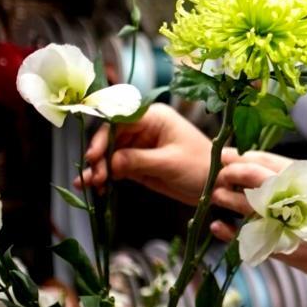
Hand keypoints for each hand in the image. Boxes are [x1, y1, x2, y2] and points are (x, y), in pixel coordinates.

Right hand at [76, 104, 237, 205]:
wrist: (218, 184)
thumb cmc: (202, 166)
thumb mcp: (169, 163)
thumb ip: (138, 160)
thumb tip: (110, 161)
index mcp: (155, 117)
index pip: (120, 121)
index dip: (103, 138)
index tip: (93, 156)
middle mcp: (145, 128)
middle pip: (111, 139)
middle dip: (99, 158)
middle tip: (92, 177)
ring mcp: (141, 146)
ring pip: (111, 155)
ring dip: (98, 169)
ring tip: (88, 186)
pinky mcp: (139, 164)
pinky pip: (117, 168)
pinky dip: (106, 177)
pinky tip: (97, 189)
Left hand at [209, 160, 306, 286]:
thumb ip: (293, 181)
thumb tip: (259, 169)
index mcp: (305, 179)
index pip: (265, 160)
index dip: (240, 157)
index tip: (223, 156)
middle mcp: (294, 195)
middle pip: (252, 177)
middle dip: (230, 174)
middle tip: (219, 176)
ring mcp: (285, 220)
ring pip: (245, 204)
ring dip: (225, 199)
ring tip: (216, 197)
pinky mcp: (280, 245)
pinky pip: (247, 236)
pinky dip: (229, 231)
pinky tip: (218, 226)